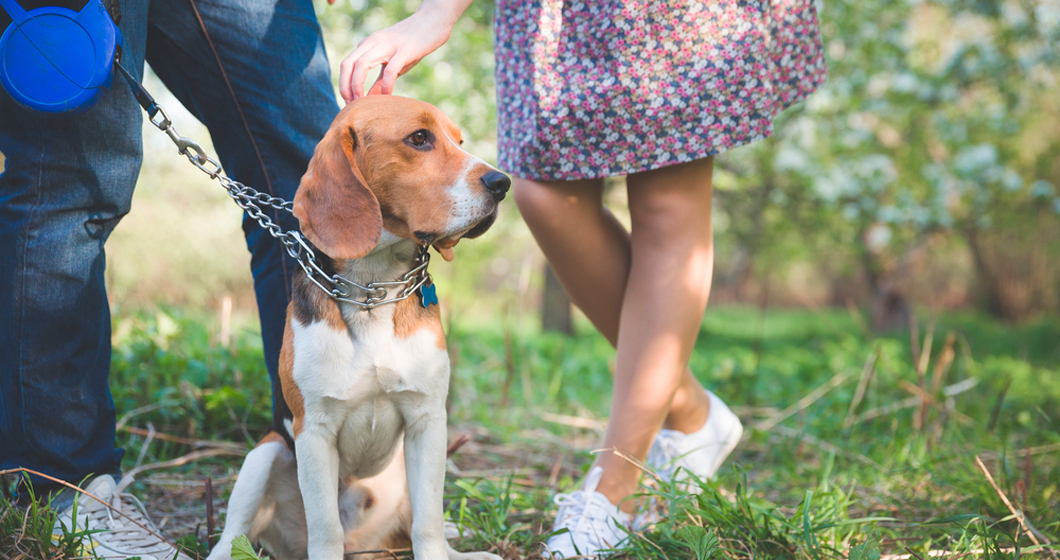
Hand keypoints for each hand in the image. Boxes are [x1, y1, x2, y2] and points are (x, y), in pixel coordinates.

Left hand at [337, 8, 455, 102]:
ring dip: (358, 86)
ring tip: (363, 103)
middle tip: (351, 105)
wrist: (432, 22)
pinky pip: (389, 70)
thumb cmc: (412, 45)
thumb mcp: (393, 62)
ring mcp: (387, 45)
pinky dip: (385, 86)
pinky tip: (387, 97)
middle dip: (345, 87)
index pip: (346, 65)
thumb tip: (370, 98)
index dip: (344, 86)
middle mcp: (373, 43)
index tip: (350, 103)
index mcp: (367, 44)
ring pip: (361, 65)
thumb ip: (379, 80)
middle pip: (347, 64)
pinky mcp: (404, 50)